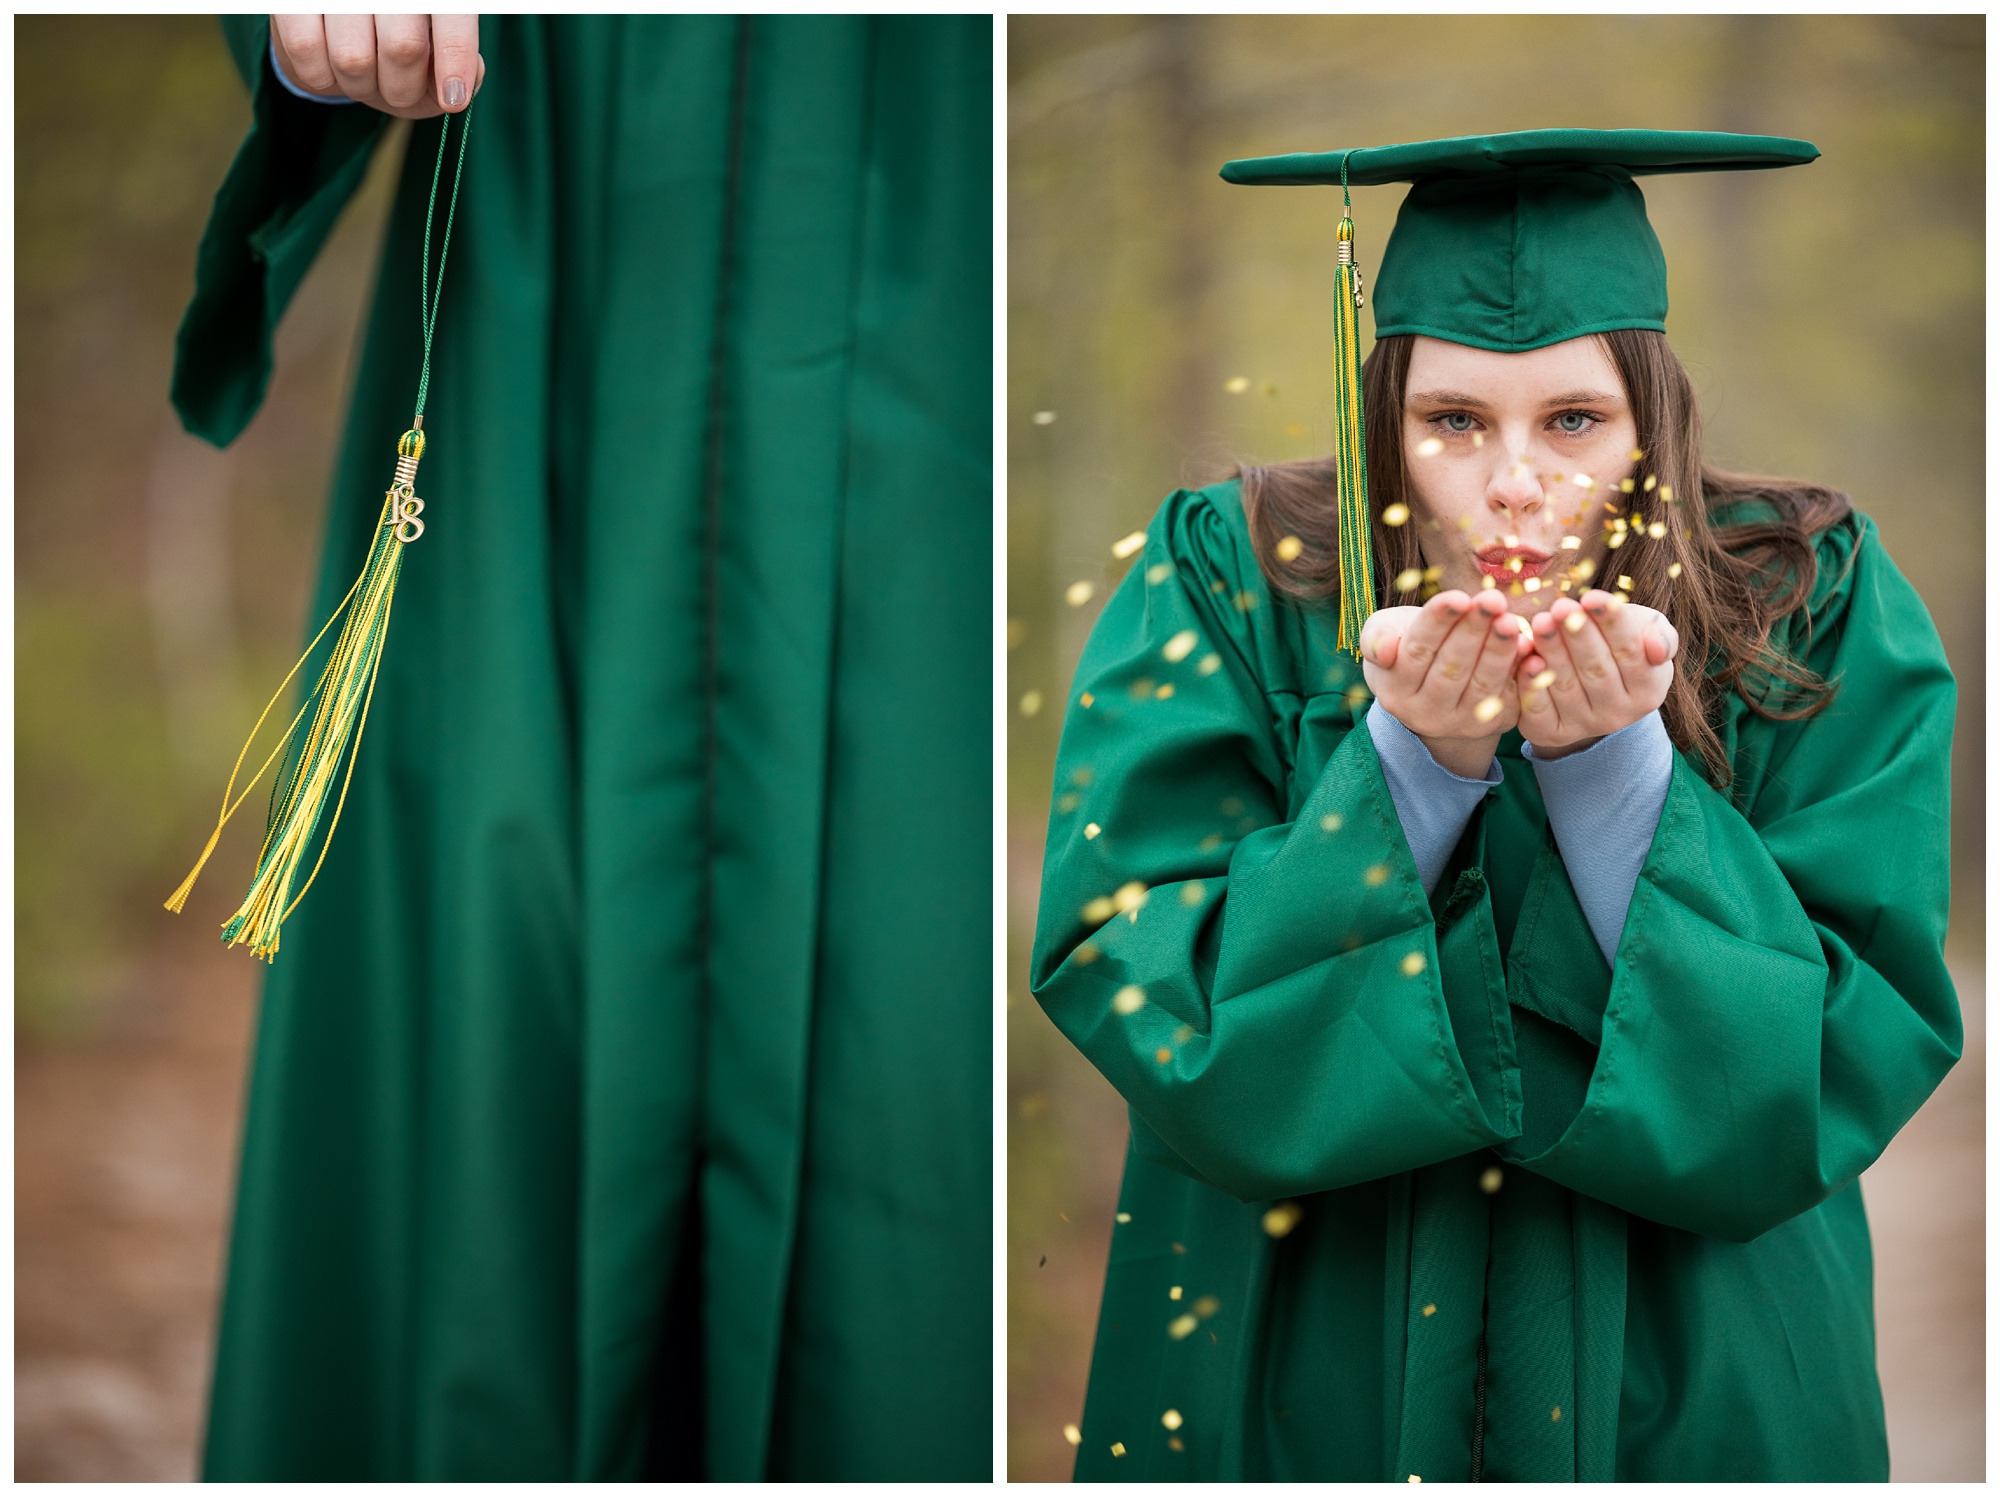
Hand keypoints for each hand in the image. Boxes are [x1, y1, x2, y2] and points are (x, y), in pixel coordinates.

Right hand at [271, 14, 483, 117]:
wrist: (328, 23)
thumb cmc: (391, 44)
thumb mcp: (434, 61)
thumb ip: (456, 70)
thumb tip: (454, 89)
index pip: (451, 16)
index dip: (455, 56)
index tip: (453, 98)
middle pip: (403, 46)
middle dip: (403, 89)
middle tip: (397, 92)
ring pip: (353, 57)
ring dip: (361, 88)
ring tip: (362, 75)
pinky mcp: (290, 0)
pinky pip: (307, 53)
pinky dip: (323, 79)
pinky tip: (330, 67)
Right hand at [1359, 588, 1533, 778]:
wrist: (1437, 692)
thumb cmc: (1410, 647)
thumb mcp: (1384, 635)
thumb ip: (1376, 637)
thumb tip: (1386, 650)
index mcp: (1395, 687)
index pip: (1417, 650)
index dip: (1438, 623)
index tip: (1458, 597)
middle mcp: (1424, 712)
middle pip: (1451, 668)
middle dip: (1473, 631)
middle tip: (1492, 600)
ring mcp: (1460, 722)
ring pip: (1481, 684)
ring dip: (1499, 651)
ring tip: (1510, 619)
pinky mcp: (1492, 724)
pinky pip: (1510, 698)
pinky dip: (1521, 672)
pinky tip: (1529, 646)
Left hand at [1516, 591, 1678, 758]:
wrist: (1585, 686)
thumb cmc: (1618, 646)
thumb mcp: (1647, 634)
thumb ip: (1660, 636)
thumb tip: (1656, 646)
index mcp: (1647, 689)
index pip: (1631, 652)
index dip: (1611, 623)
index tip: (1592, 597)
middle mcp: (1619, 714)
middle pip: (1596, 669)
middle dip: (1577, 634)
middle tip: (1560, 607)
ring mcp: (1585, 726)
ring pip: (1567, 686)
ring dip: (1552, 652)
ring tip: (1541, 622)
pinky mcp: (1552, 733)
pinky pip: (1540, 710)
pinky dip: (1532, 685)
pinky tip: (1527, 660)